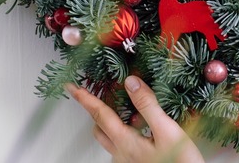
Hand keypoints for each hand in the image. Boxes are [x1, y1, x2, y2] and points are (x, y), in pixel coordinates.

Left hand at [67, 76, 204, 162]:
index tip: (72, 87)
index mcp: (126, 142)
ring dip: (109, 123)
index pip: (100, 115)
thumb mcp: (167, 130)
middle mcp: (122, 154)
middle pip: (100, 129)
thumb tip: (131, 83)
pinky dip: (124, 132)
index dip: (85, 99)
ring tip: (121, 109)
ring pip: (110, 139)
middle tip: (93, 95)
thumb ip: (147, 105)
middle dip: (94, 111)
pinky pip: (122, 146)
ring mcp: (129, 161)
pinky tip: (140, 127)